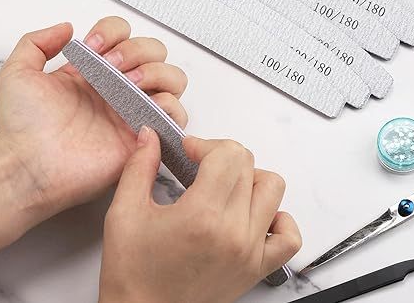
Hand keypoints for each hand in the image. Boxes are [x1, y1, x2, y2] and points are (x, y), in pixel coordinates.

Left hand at [0, 17, 187, 249]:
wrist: (31, 167)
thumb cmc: (24, 128)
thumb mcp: (18, 74)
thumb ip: (37, 42)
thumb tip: (66, 28)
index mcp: (95, 72)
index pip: (123, 34)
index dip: (113, 32)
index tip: (93, 47)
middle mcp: (119, 88)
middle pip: (155, 51)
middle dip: (137, 50)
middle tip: (113, 67)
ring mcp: (134, 110)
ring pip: (173, 78)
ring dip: (156, 73)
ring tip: (130, 85)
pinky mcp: (144, 135)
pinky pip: (177, 115)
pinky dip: (170, 105)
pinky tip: (144, 107)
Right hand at [99, 128, 301, 302]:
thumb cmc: (133, 276)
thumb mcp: (124, 213)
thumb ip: (139, 166)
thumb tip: (149, 136)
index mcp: (202, 215)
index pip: (228, 154)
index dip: (205, 143)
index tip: (189, 151)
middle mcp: (233, 232)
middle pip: (248, 164)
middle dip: (222, 155)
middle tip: (200, 166)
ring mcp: (250, 251)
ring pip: (272, 189)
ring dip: (250, 178)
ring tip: (224, 187)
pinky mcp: (256, 268)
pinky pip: (289, 237)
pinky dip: (278, 218)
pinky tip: (254, 215)